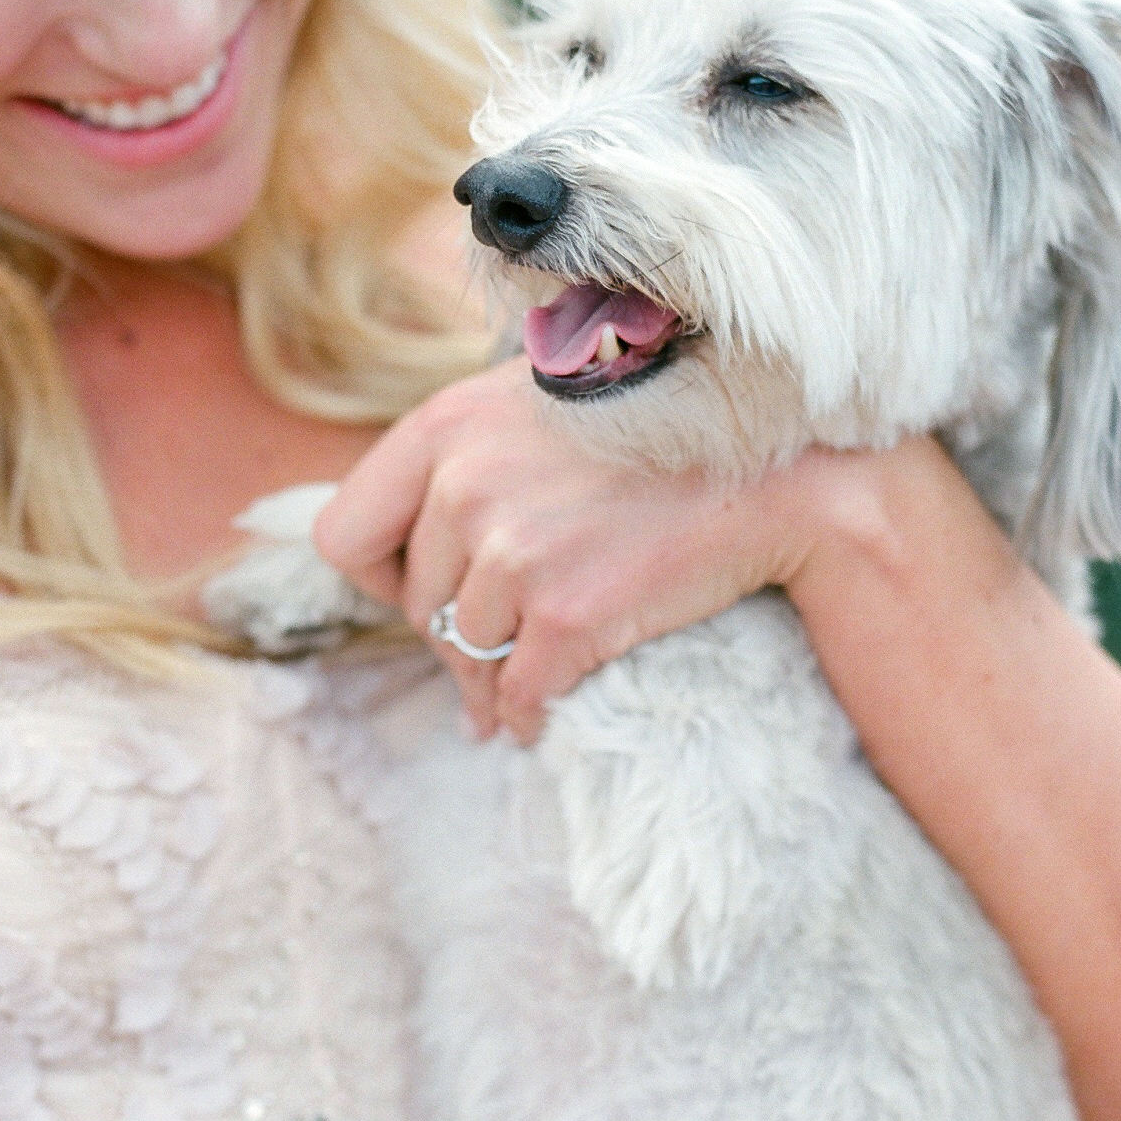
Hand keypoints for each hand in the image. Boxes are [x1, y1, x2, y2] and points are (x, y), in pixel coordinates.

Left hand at [315, 360, 871, 742]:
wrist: (774, 469)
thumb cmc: (659, 433)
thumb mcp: (537, 401)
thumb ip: (465, 453)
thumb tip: (412, 534)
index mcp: (444, 428)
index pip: (346, 535)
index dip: (381, 577)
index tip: (423, 590)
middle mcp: (466, 485)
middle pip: (414, 606)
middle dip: (448, 637)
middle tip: (488, 651)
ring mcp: (514, 552)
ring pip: (464, 656)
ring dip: (484, 686)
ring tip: (506, 697)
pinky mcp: (566, 614)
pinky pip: (518, 693)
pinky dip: (524, 716)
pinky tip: (536, 718)